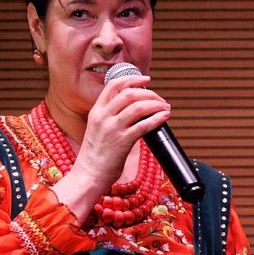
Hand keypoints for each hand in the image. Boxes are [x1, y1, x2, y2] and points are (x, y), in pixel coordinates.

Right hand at [53, 73, 171, 221]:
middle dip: (149, 93)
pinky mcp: (122, 142)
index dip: (132, 79)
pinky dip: (157, 118)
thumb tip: (134, 110)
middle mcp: (103, 117)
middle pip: (129, 93)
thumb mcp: (97, 129)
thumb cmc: (95, 156)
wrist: (88, 175)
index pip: (114, 85)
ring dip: (156, 104)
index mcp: (96, 111)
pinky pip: (144, 125)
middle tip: (160, 99)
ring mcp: (113, 129)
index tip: (146, 80)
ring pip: (138, 106)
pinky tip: (164, 117)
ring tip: (165, 107)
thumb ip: (110, 117)